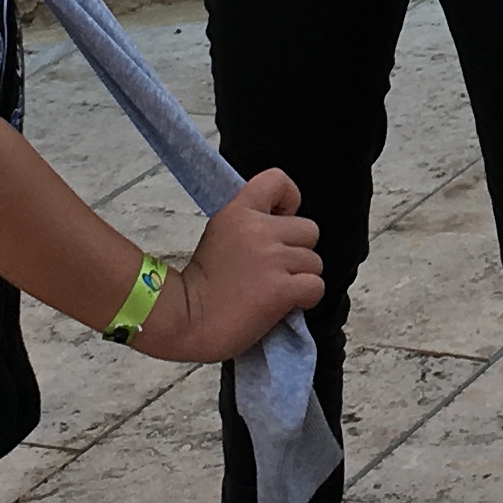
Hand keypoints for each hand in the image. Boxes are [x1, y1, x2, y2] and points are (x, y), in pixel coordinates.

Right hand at [157, 167, 320, 359]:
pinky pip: (316, 286)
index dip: (288, 200)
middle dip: (297, 251)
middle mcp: (259, 229)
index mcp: (238, 210)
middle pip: (309, 229)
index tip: (280, 220)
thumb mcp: (219, 235)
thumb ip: (249, 225)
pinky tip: (283, 305)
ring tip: (273, 290)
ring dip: (300, 278)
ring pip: (315, 262)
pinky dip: (305, 299)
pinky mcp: (282, 288)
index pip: (277, 180)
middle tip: (273, 270)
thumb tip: (281, 229)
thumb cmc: (200, 287)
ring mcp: (272, 259)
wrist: (185, 322)